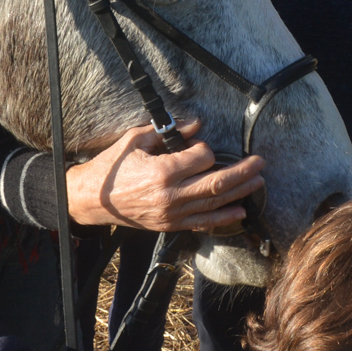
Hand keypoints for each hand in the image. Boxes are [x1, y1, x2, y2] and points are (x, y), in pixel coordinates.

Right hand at [66, 121, 264, 233]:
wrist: (91, 200)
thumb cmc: (112, 167)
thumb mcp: (135, 140)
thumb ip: (167, 131)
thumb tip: (196, 123)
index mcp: (162, 172)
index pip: (202, 158)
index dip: (207, 149)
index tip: (200, 145)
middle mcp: (171, 196)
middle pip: (216, 183)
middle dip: (242, 172)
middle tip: (260, 162)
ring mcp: (172, 214)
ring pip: (214, 204)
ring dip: (240, 193)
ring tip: (258, 183)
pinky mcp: (170, 226)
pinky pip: (202, 223)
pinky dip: (223, 218)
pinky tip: (240, 212)